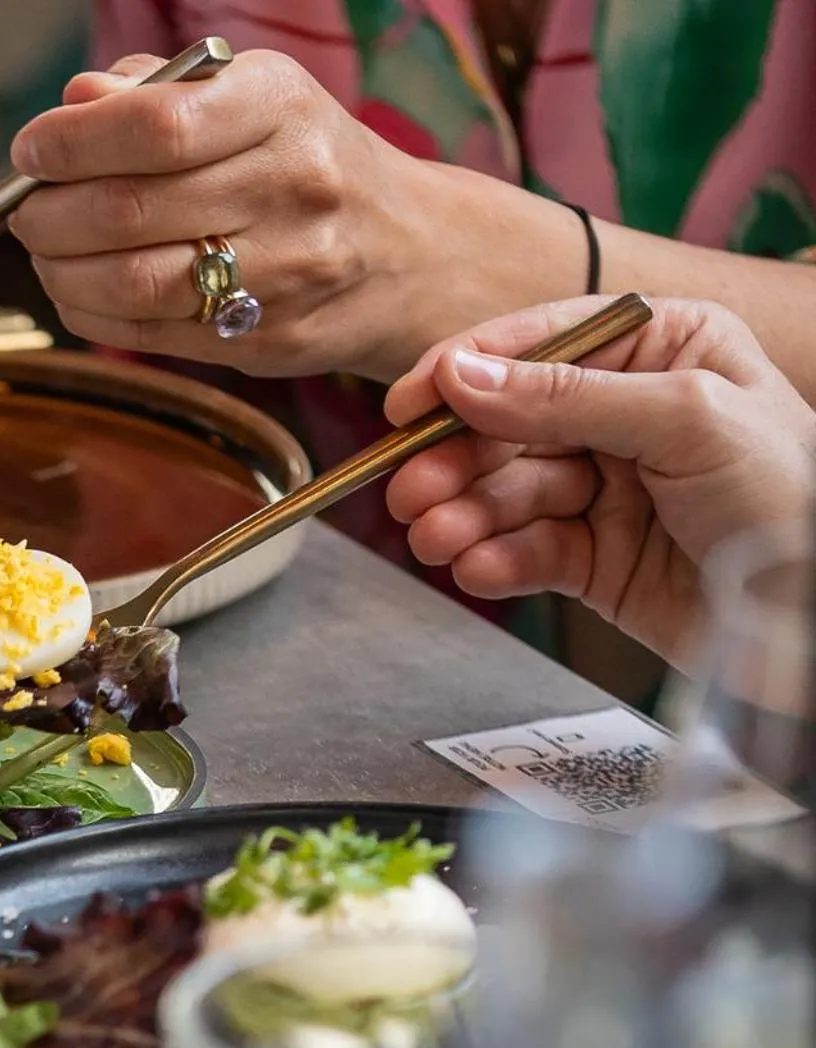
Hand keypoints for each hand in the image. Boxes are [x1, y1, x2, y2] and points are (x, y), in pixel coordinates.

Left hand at [6, 52, 559, 381]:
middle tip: (28, 209)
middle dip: (51, 212)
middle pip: (129, 209)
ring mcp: (281, 273)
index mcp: (280, 108)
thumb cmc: (307, 163)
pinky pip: (146, 333)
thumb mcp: (254, 97)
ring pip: (131, 282)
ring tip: (46, 251)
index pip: (154, 124)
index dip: (71, 142)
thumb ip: (161, 93)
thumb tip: (76, 100)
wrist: (406, 253)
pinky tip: (78, 290)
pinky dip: (90, 313)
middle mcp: (288, 188)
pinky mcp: (262, 340)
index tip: (31, 149)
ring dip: (61, 270)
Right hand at [383, 298, 815, 662]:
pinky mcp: (594, 559)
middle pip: (508, 426)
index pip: (542, 345)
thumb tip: (465, 376)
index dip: (468, 371)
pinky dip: (494, 561)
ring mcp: (606, 490)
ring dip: (463, 517)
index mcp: (660, 349)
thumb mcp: (683, 419)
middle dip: (455, 460)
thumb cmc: (789, 495)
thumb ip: (567, 398)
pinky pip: (525, 553)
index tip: (407, 405)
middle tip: (409, 491)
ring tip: (436, 541)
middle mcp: (625, 414)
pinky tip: (477, 568)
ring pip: (506, 495)